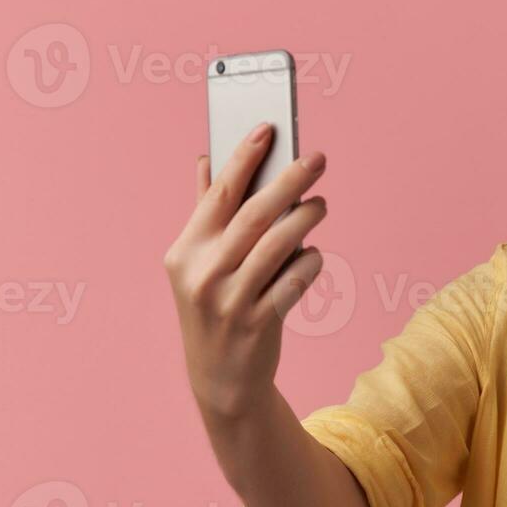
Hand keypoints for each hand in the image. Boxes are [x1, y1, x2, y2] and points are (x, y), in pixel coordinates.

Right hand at [162, 123, 328, 420]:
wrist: (220, 378)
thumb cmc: (214, 306)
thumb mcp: (198, 263)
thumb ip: (205, 213)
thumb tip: (205, 160)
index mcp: (185, 251)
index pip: (217, 194)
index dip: (243, 157)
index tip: (268, 128)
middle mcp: (202, 273)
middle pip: (253, 214)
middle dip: (288, 180)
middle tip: (317, 157)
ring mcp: (228, 301)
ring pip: (278, 246)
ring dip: (306, 219)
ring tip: (321, 203)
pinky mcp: (256, 324)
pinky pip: (293, 282)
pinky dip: (309, 263)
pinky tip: (314, 254)